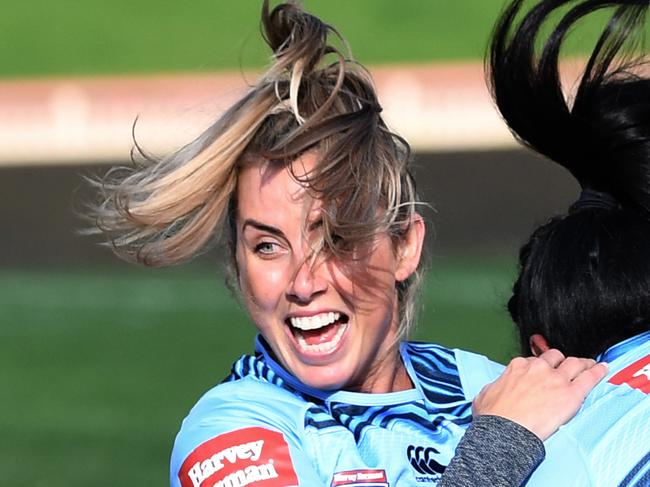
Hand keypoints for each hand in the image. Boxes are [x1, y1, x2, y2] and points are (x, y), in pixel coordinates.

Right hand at [472, 349, 607, 440]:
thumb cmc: (493, 417)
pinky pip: (589, 377)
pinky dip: (597, 371)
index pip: (533, 360)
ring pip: (574, 363)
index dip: (539, 367)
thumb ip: (494, 387)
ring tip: (588, 365)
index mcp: (518, 367)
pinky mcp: (571, 393)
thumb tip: (493, 390)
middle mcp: (538, 368)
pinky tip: (603, 368)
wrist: (504, 431)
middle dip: (561, 362)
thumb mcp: (484, 395)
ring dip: (582, 363)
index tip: (542, 372)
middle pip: (556, 357)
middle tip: (566, 367)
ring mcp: (556, 379)